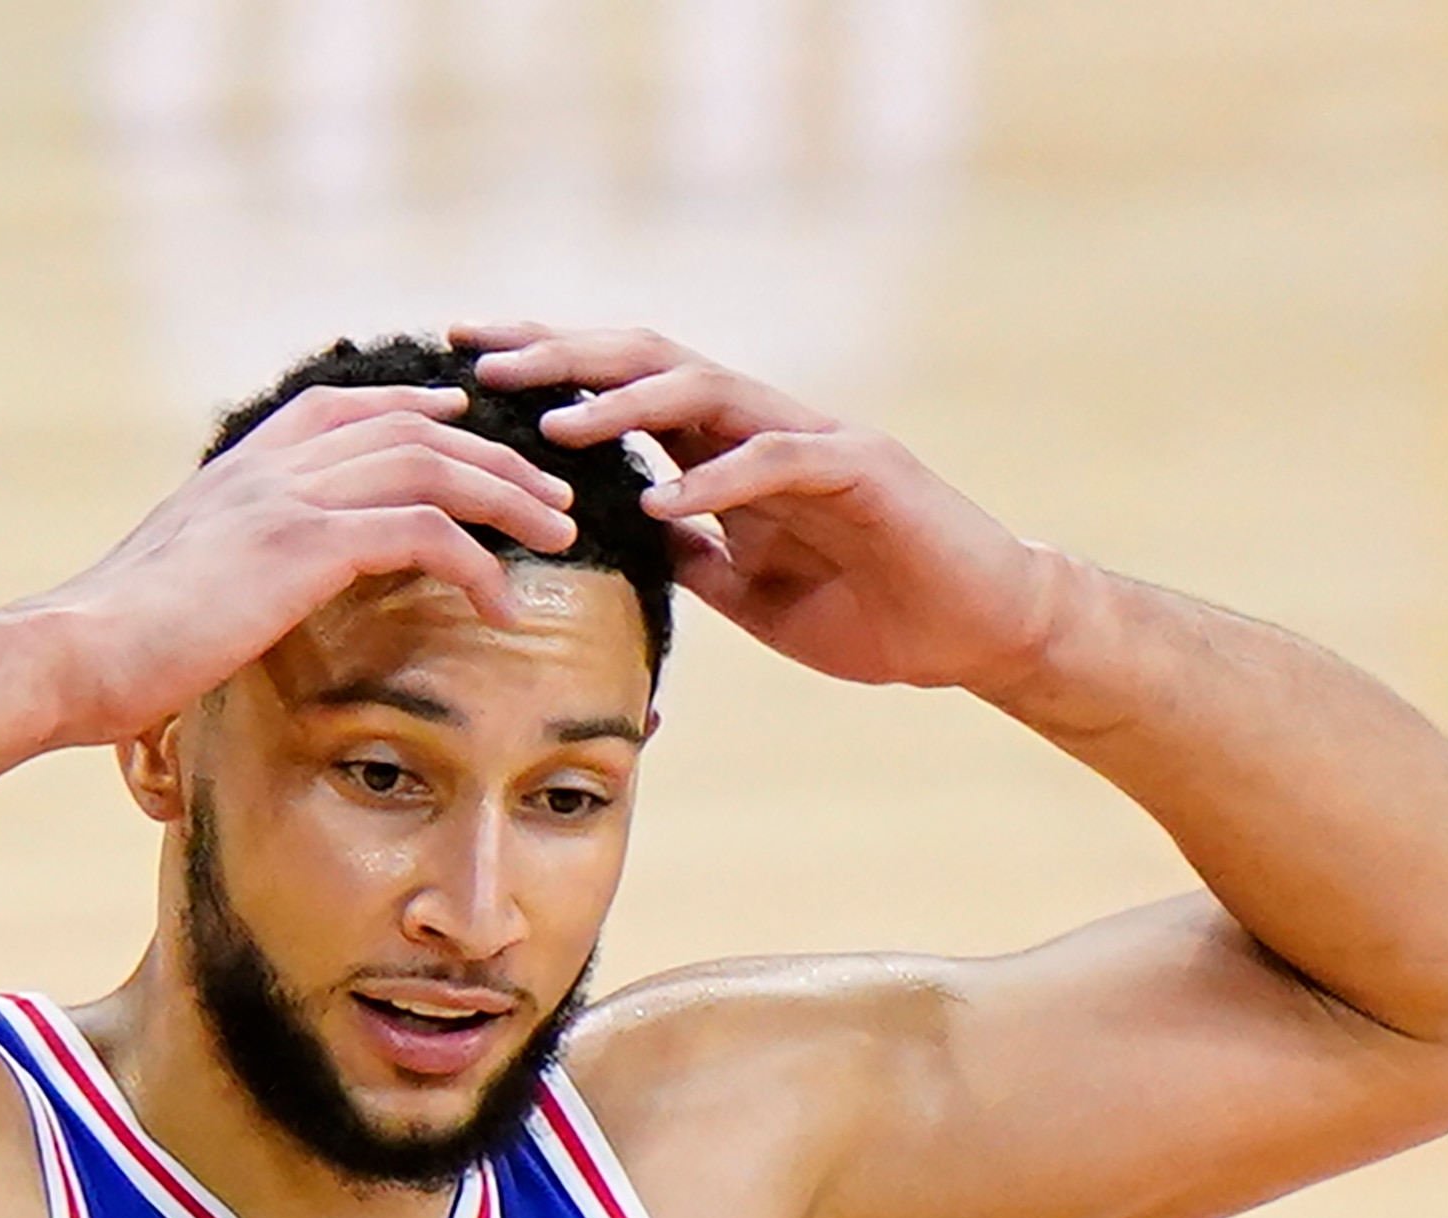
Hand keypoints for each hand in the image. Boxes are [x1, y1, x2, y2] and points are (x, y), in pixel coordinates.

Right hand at [26, 384, 579, 743]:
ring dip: (509, 498)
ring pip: (433, 467)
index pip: (342, 409)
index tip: (465, 421)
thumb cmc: (114, 644)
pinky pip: (424, 532)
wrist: (73, 653)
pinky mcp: (306, 545)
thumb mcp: (175, 584)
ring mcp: (288, 498)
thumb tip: (239, 593)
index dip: (412, 406)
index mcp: (239, 470)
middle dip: (493, 455)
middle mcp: (269, 467)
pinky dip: (478, 565)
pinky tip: (504, 605)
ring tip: (558, 534)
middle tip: (548, 490)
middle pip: (410, 429)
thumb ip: (221, 566)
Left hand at [460, 323, 1067, 695]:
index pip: (624, 393)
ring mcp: (814, 440)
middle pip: (647, 363)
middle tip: (480, 359)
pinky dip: (715, 479)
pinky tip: (659, 500)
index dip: (548, 375)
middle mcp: (763, 426)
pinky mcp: (863, 472)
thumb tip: (620, 544)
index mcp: (730, 452)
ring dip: (623, 405)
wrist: (981, 630)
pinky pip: (775, 462)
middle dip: (560, 356)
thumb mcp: (753, 596)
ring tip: (555, 425)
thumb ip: (692, 560)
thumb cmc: (876, 610)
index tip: (466, 369)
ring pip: (705, 391)